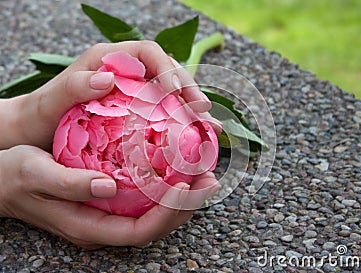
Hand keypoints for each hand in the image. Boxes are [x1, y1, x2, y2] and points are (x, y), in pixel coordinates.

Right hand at [0, 145, 219, 248]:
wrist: (0, 180)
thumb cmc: (13, 176)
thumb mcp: (34, 173)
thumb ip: (69, 184)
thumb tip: (106, 187)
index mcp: (89, 227)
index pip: (139, 230)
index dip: (167, 212)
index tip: (185, 184)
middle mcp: (103, 226)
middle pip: (155, 225)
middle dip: (187, 206)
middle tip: (208, 176)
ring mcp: (107, 215)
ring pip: (154, 214)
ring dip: (182, 197)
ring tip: (203, 172)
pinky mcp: (108, 202)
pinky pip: (144, 200)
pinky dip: (166, 187)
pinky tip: (176, 167)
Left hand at [1, 41, 215, 149]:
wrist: (36, 134)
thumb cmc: (41, 116)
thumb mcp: (50, 102)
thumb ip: (74, 86)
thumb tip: (107, 78)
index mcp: (109, 58)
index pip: (148, 52)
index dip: (168, 68)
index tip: (179, 91)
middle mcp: (126, 72)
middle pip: (168, 71)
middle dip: (189, 89)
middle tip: (203, 112)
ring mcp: (133, 92)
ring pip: (171, 93)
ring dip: (191, 108)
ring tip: (208, 127)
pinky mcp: (137, 112)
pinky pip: (164, 113)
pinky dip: (180, 124)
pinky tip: (193, 139)